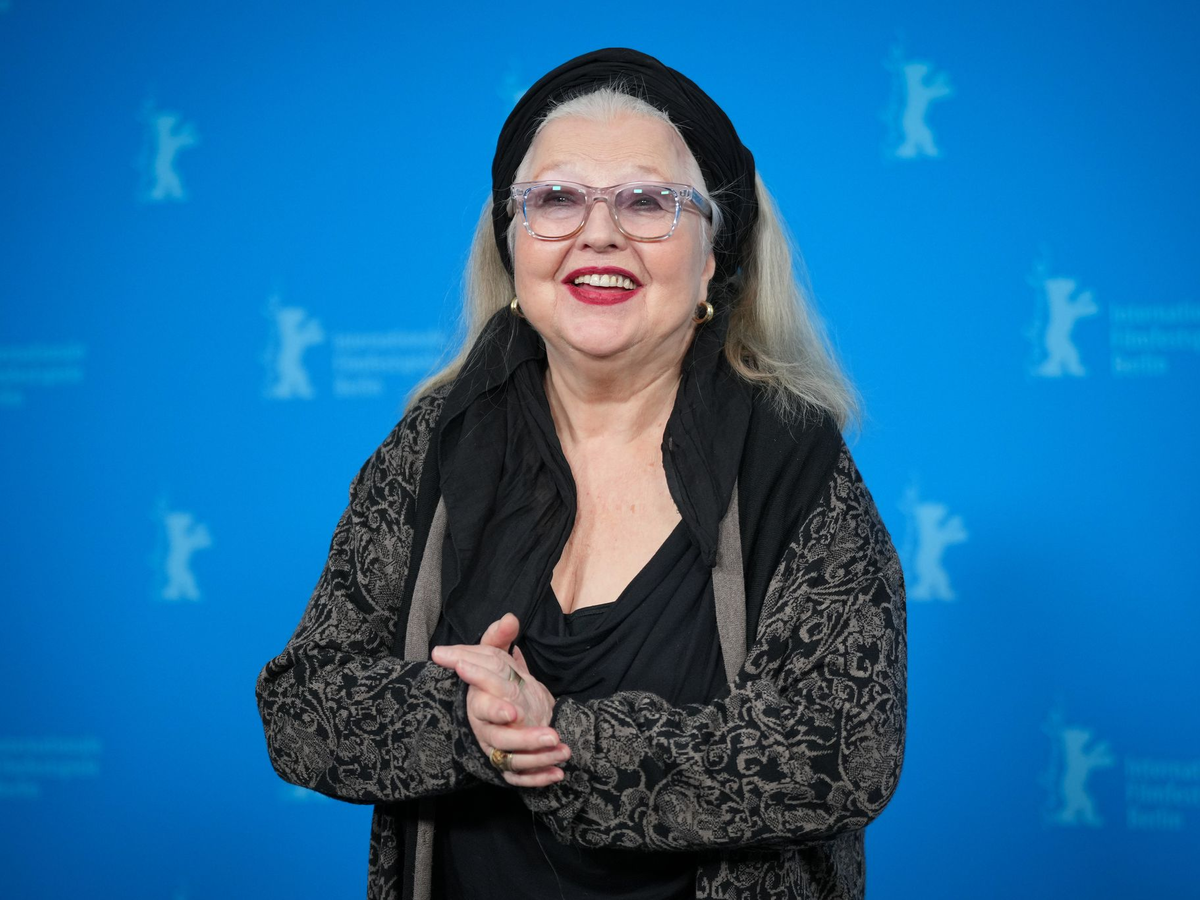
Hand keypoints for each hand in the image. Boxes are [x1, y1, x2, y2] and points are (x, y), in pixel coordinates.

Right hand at [431, 613, 569, 786]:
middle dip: (525, 739)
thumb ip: (499, 638)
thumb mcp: (496, 657)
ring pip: (513, 761)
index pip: (482, 707)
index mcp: (479, 703)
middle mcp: (485, 729)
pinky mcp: (508, 767)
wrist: (504, 709)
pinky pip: (520, 779)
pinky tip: (558, 774)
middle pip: (500, 739)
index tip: (514, 711)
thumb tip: (510, 618)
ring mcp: (497, 749)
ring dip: (538, 759)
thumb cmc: (496, 682)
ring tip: (562, 750)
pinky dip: (539, 779)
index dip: (496, 710)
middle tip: (551, 735)